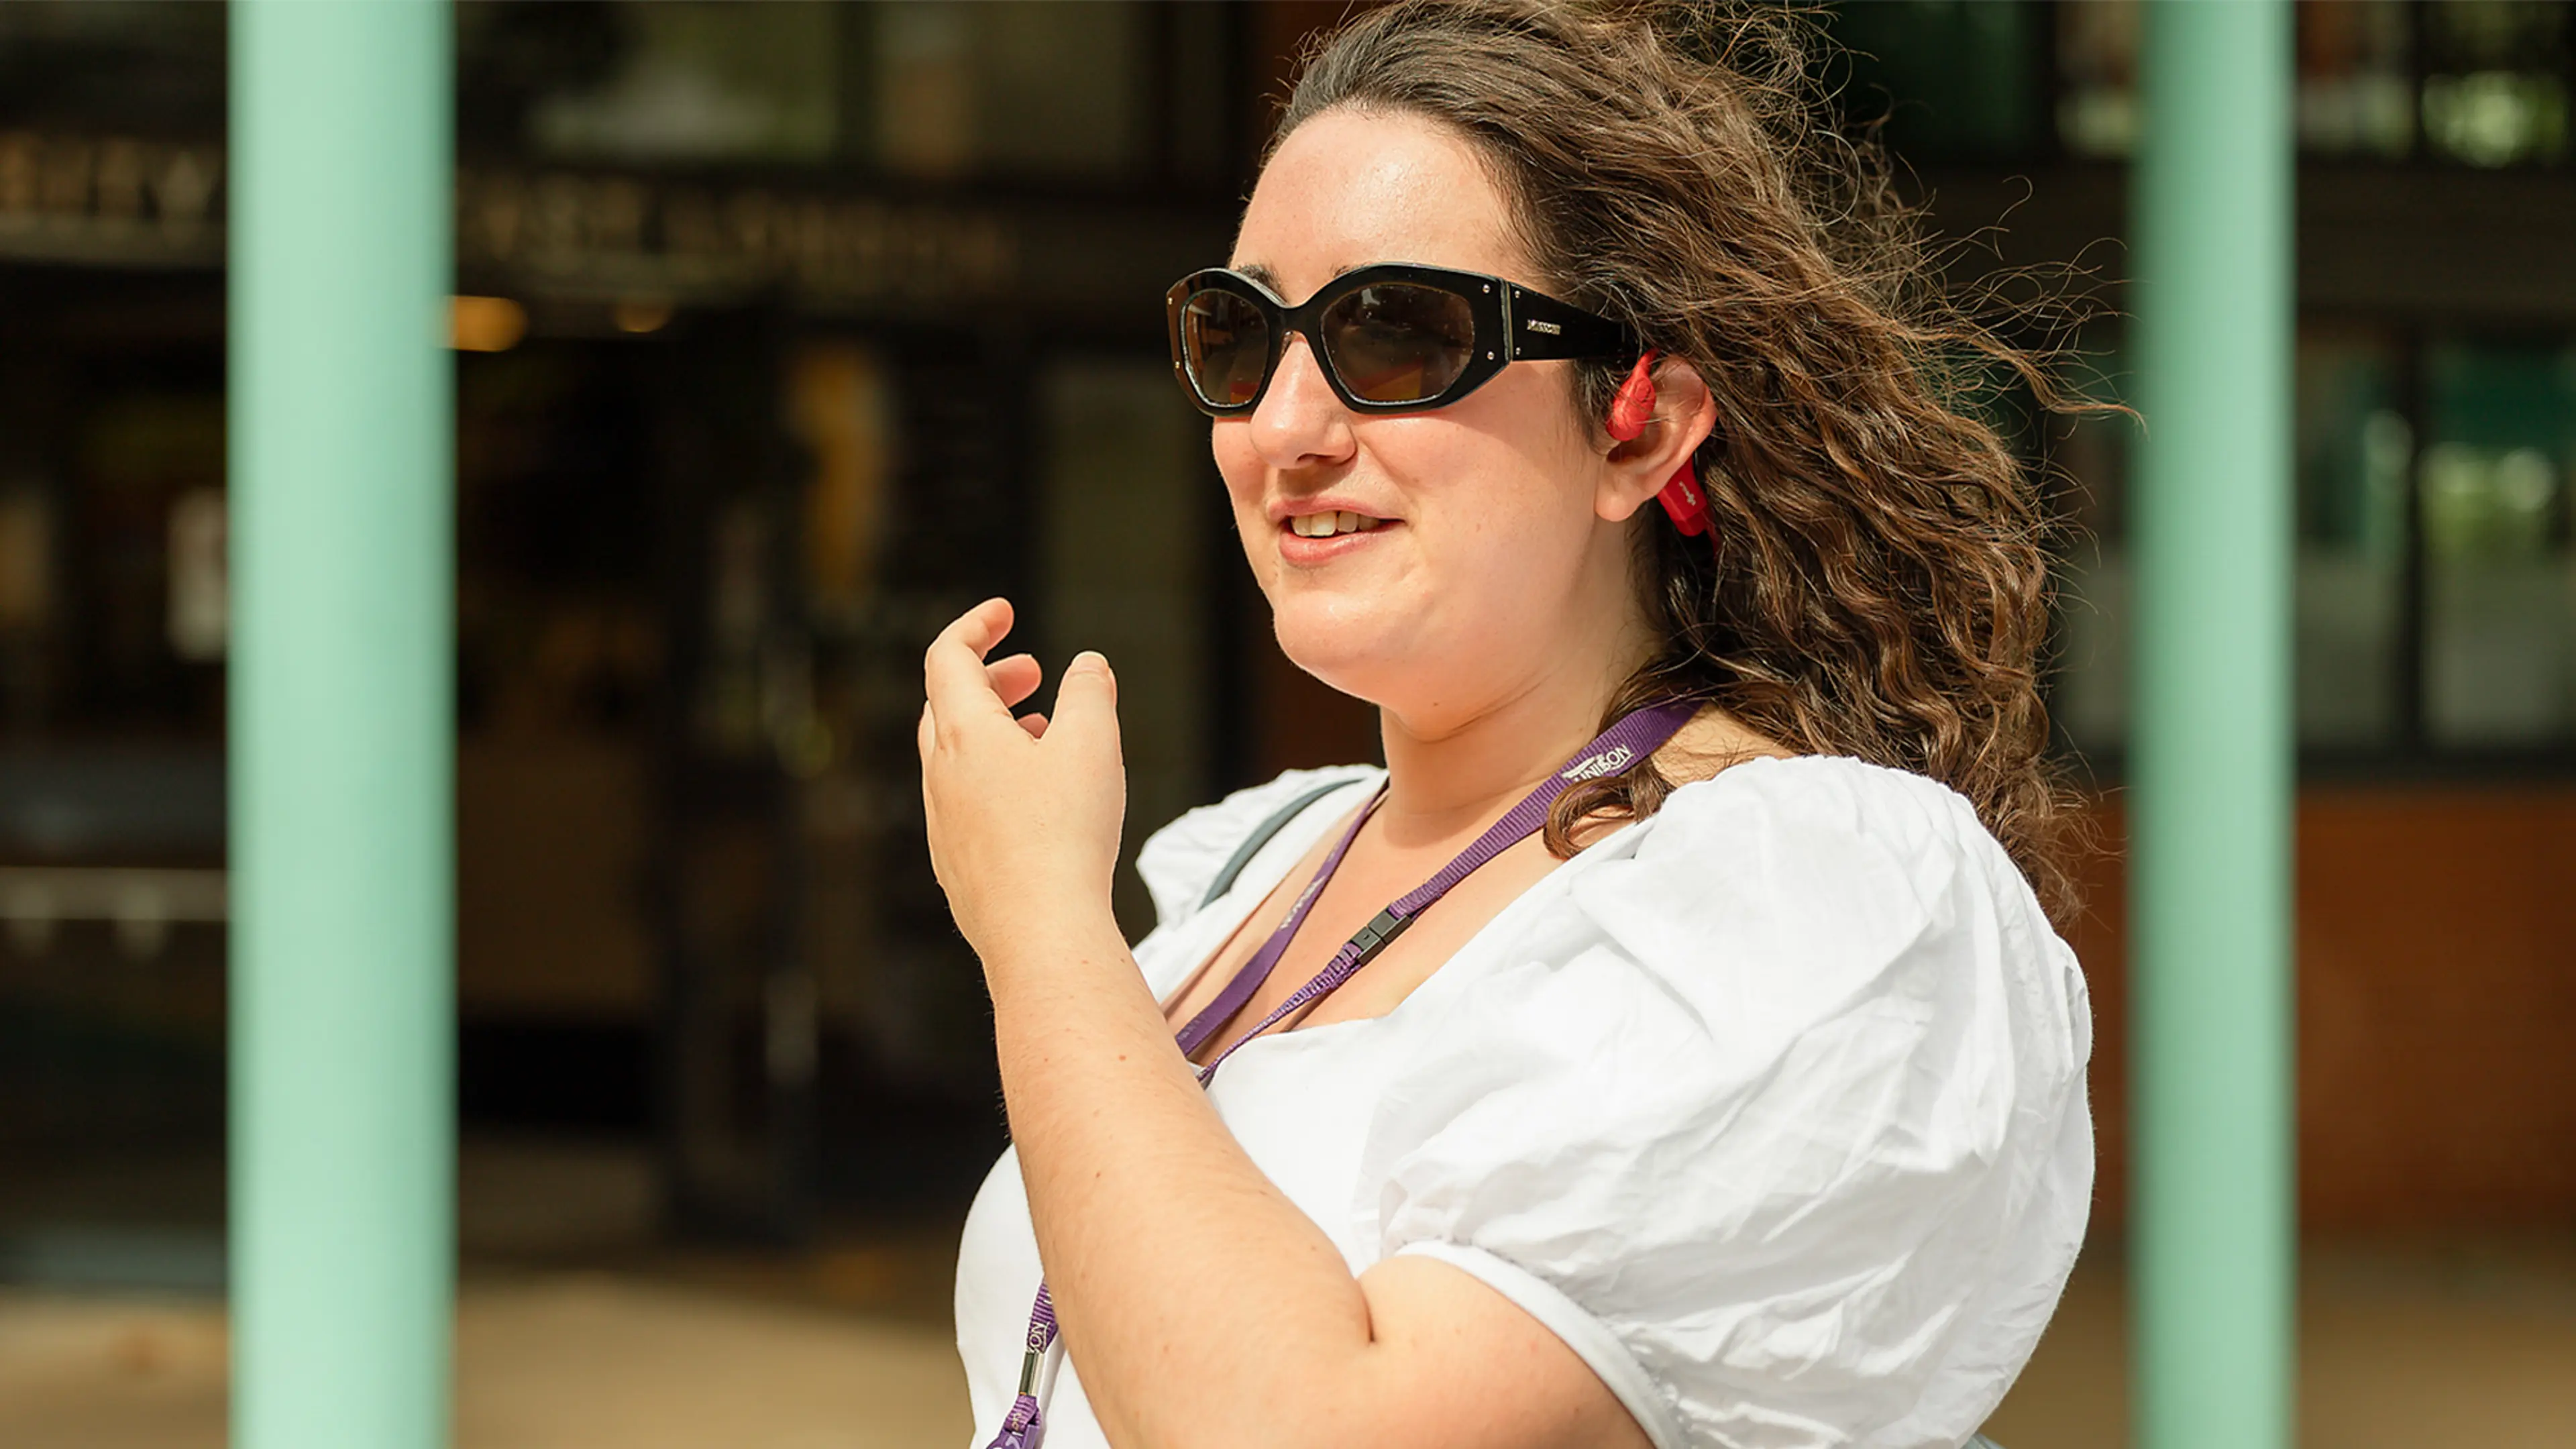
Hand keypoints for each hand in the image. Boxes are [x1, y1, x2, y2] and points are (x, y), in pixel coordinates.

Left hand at [918, 598, 1126, 963]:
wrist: (1040, 933)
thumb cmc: (1065, 834)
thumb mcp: (1093, 743)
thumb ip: (1090, 692)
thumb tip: (1088, 665)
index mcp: (964, 734)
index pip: (948, 657)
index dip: (975, 626)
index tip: (1004, 612)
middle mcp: (940, 777)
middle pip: (946, 706)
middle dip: (989, 679)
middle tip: (1033, 674)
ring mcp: (943, 825)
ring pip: (954, 758)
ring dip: (993, 732)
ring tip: (1041, 734)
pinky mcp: (957, 868)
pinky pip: (965, 805)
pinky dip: (992, 780)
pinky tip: (1035, 803)